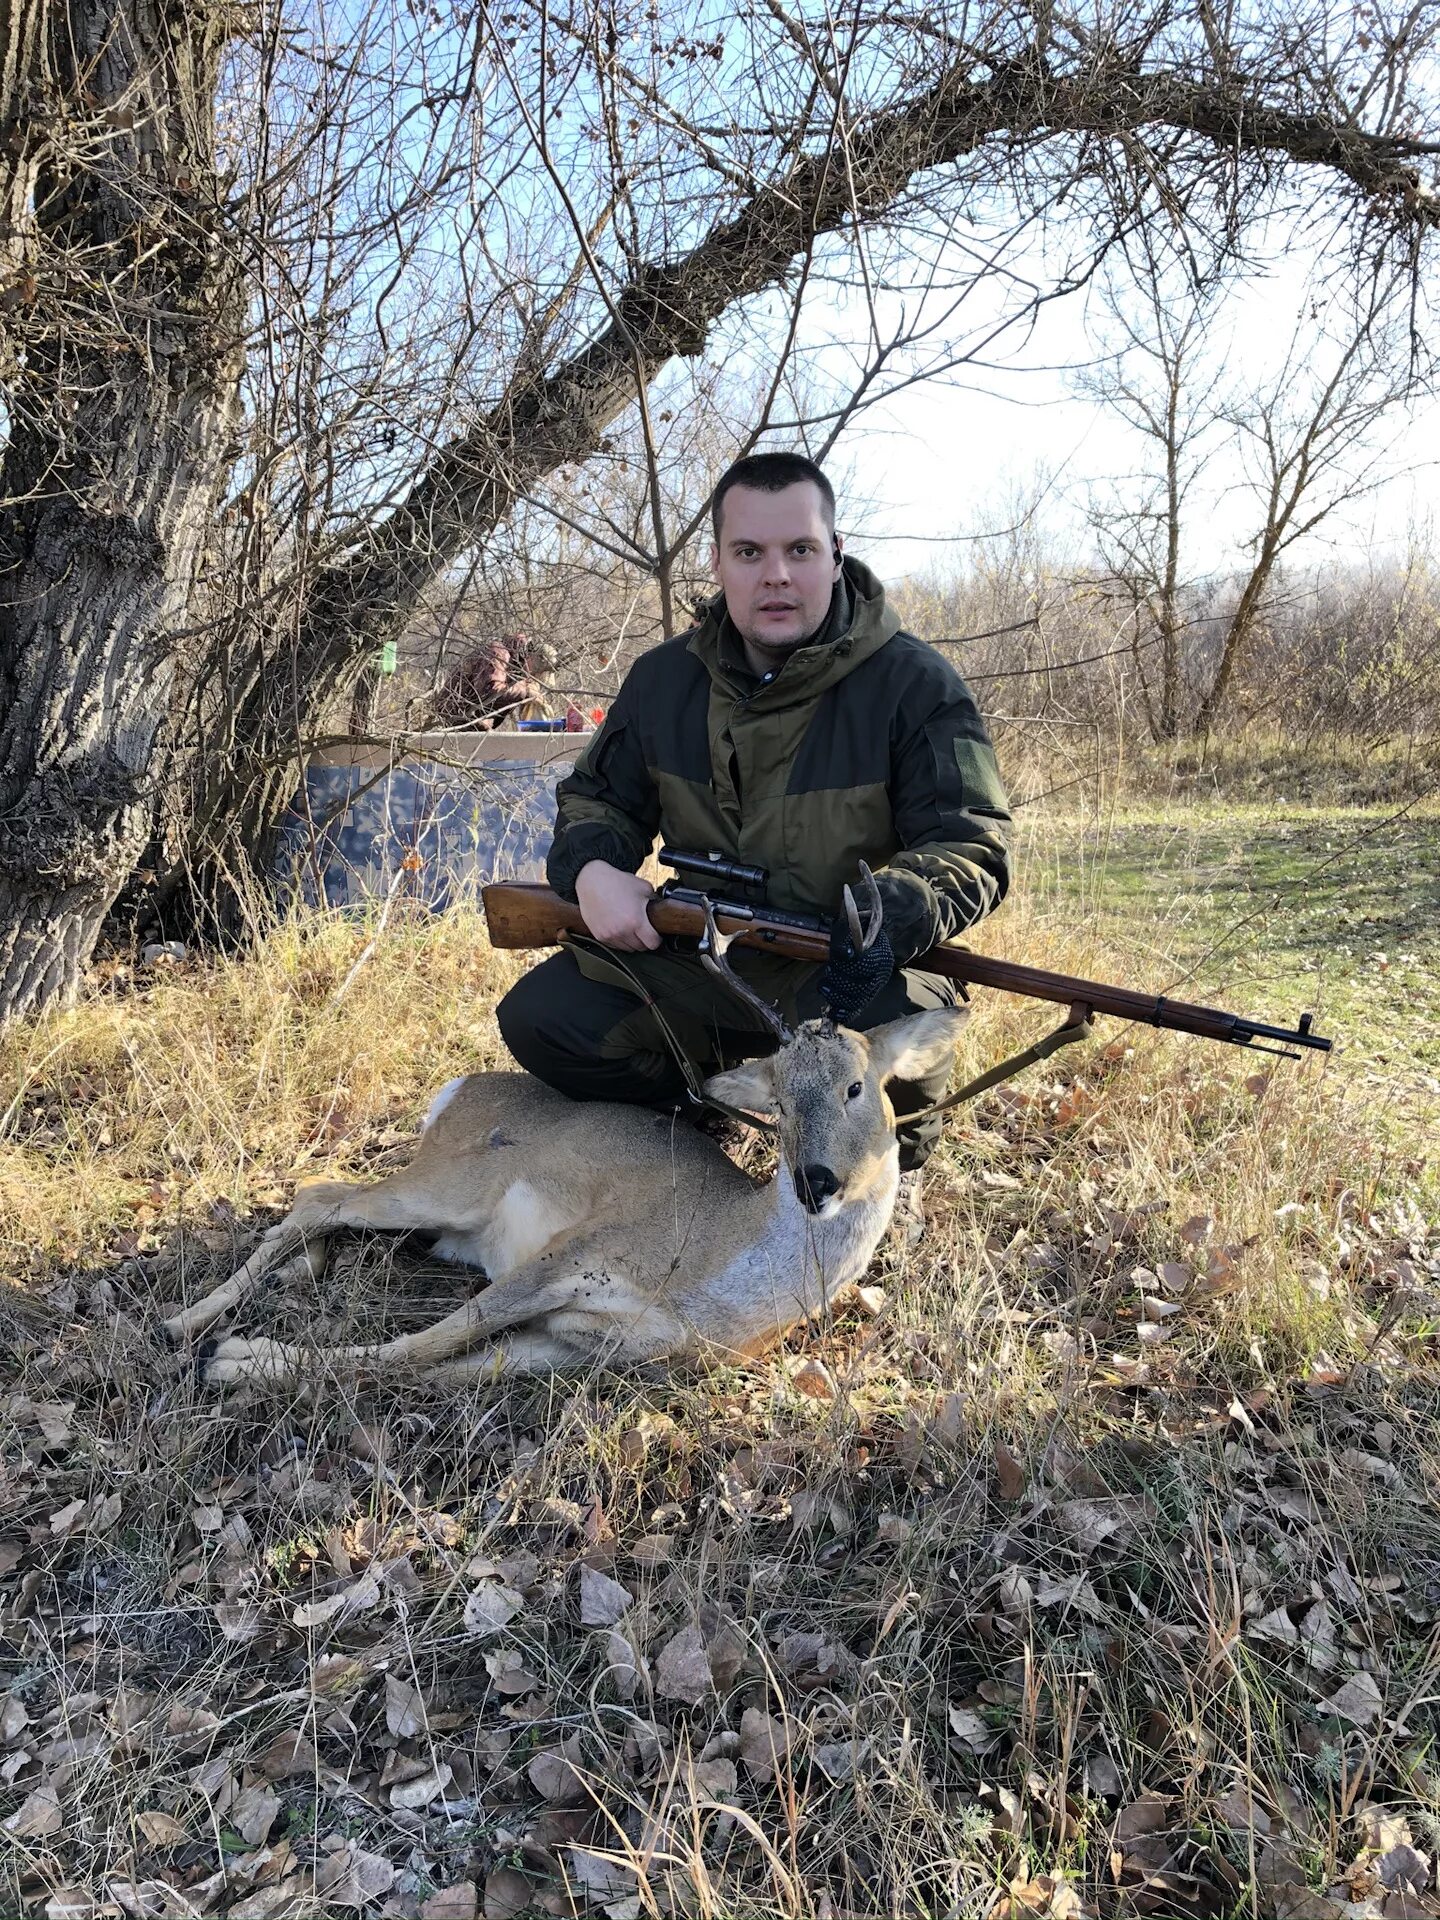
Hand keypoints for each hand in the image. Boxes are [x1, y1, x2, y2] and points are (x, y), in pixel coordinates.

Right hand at [575, 862, 661, 951]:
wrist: (592, 881)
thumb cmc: (616, 882)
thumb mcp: (644, 887)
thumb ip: (655, 901)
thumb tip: (661, 909)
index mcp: (636, 921)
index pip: (653, 943)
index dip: (657, 939)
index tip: (655, 934)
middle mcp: (622, 931)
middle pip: (641, 948)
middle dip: (644, 940)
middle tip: (643, 929)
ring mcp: (610, 935)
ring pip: (628, 949)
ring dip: (632, 941)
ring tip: (630, 927)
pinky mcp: (599, 936)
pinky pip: (615, 946)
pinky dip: (619, 940)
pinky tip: (619, 928)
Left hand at [819, 908, 894, 1022]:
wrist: (863, 940)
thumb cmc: (854, 932)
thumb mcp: (850, 927)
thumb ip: (847, 938)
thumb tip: (846, 955)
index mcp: (881, 956)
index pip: (865, 965)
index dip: (848, 964)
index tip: (838, 958)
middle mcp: (881, 975)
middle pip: (861, 986)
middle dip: (839, 980)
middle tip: (828, 970)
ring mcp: (874, 988)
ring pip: (857, 1000)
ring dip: (836, 996)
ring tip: (823, 986)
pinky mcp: (865, 998)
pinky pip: (857, 1010)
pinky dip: (845, 1013)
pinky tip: (834, 1013)